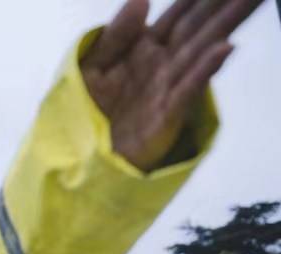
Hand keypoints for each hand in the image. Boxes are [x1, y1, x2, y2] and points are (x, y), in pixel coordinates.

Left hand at [81, 0, 263, 170]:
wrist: (81, 157)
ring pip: (200, 52)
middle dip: (224, 5)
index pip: (178, 16)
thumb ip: (116, 35)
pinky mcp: (166, 116)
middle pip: (198, 28)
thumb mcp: (91, 67)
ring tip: (252, 0)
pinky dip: (204, 69)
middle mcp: (163, 66)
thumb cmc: (86, 112)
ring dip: (225, 25)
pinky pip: (187, 89)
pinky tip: (224, 49)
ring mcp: (167, 90)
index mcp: (144, 50)